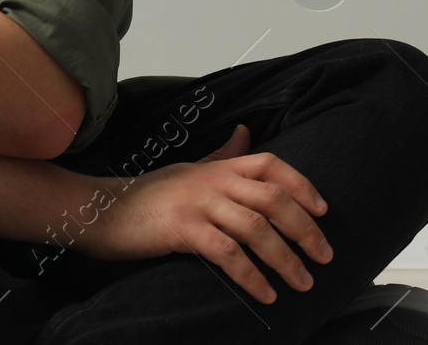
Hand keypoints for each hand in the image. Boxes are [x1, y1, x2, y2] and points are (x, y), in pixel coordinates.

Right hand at [86, 122, 333, 304]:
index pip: (271, 165)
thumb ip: (222, 156)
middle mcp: (213, 181)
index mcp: (218, 167)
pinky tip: (265, 293)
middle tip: (324, 256)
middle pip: (273, 198)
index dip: (302, 185)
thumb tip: (246, 133)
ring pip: (256, 228)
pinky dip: (251, 275)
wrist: (103, 209)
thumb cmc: (149, 195)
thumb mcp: (190, 168)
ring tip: (302, 282)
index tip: (323, 211)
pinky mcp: (183, 229)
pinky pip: (227, 253)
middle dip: (304, 228)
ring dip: (285, 258)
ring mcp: (198, 204)